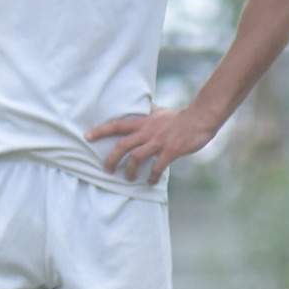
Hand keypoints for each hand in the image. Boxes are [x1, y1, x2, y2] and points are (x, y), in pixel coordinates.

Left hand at [85, 104, 216, 184]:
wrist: (201, 117)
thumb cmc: (179, 116)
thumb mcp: (159, 111)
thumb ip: (148, 112)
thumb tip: (141, 107)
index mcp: (143, 122)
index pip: (117, 125)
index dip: (101, 130)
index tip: (87, 136)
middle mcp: (148, 131)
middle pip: (122, 145)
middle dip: (111, 158)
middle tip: (106, 169)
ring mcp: (159, 141)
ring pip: (136, 157)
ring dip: (129, 170)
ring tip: (127, 178)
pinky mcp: (171, 150)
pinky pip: (157, 166)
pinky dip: (151, 176)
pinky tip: (150, 181)